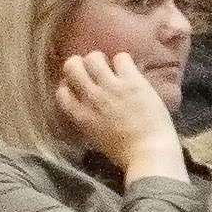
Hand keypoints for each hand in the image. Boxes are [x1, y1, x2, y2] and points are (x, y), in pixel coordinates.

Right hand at [51, 46, 184, 178]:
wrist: (149, 153)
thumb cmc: (126, 153)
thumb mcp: (96, 138)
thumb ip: (89, 120)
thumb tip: (89, 107)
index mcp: (81, 116)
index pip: (62, 92)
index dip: (69, 85)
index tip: (77, 86)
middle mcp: (91, 97)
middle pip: (72, 67)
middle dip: (80, 64)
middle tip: (92, 68)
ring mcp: (111, 87)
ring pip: (94, 58)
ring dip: (101, 59)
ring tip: (110, 65)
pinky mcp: (132, 81)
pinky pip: (121, 58)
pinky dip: (124, 61)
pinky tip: (129, 69)